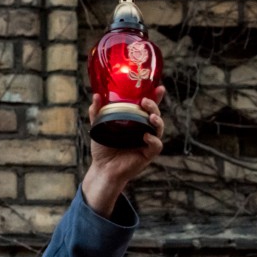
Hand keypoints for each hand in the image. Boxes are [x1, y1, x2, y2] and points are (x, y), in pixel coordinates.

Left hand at [81, 85, 165, 216]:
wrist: (102, 168)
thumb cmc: (103, 148)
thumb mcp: (98, 127)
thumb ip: (98, 113)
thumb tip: (97, 96)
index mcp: (135, 122)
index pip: (147, 108)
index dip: (155, 98)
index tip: (159, 88)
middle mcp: (144, 130)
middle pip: (155, 115)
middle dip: (154, 106)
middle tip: (145, 101)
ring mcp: (147, 142)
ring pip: (159, 128)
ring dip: (157, 120)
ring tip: (150, 116)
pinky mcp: (148, 154)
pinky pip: (156, 145)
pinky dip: (153, 140)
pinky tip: (146, 136)